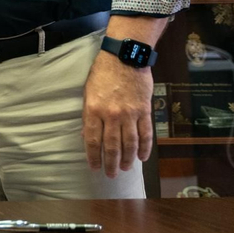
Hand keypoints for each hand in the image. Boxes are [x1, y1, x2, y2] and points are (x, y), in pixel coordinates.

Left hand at [82, 51, 153, 176]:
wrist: (125, 57)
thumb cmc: (102, 73)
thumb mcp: (88, 92)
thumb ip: (89, 114)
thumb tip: (87, 135)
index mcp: (93, 110)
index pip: (92, 140)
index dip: (93, 157)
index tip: (94, 168)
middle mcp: (111, 115)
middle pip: (111, 146)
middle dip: (111, 163)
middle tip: (111, 175)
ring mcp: (130, 114)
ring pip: (129, 143)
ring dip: (128, 159)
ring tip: (125, 169)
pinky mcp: (144, 110)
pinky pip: (146, 134)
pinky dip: (145, 148)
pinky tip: (143, 158)